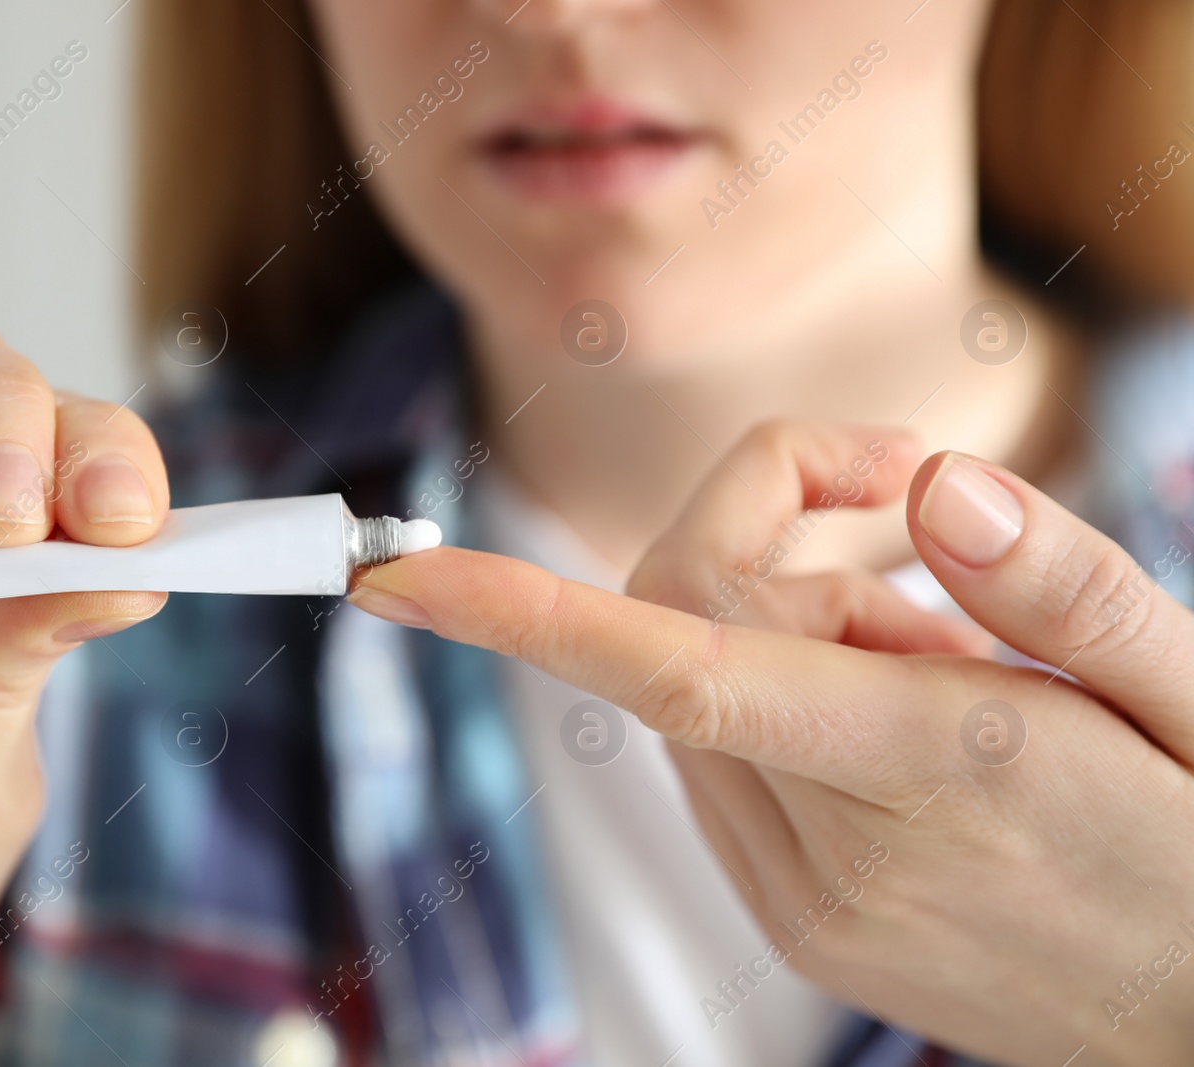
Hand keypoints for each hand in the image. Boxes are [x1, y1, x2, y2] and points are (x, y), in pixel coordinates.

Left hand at [348, 422, 1193, 1066]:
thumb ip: (1062, 585)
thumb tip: (933, 487)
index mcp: (935, 771)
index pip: (680, 668)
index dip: (523, 613)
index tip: (392, 575)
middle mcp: (835, 853)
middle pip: (680, 627)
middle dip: (761, 529)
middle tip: (918, 531)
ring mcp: (803, 906)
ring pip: (684, 689)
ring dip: (773, 611)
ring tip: (940, 644)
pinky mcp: (798, 926)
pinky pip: (720, 758)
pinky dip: (773, 687)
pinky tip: (896, 706)